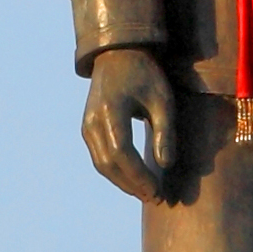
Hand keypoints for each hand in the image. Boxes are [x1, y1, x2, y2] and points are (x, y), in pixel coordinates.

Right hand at [84, 49, 181, 199]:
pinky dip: (115, 172)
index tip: (158, 190)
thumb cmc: (145, 74)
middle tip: (155, 197)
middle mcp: (92, 121)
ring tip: (146, 193)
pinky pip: (99, 156)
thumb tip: (166, 165)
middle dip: (132, 184)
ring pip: (101, 164)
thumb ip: (165, 132)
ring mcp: (86, 125)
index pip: (122, 153)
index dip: (139, 176)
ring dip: (123, 182)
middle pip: (108, 164)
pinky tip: (133, 179)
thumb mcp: (162, 99)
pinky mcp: (87, 128)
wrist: (118, 54)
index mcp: (111, 111)